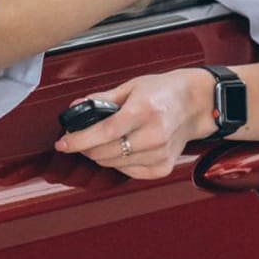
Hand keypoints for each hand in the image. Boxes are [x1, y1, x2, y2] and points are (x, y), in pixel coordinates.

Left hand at [53, 70, 215, 179]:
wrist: (195, 104)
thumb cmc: (164, 92)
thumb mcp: (132, 87)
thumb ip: (102, 99)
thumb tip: (77, 107)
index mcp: (143, 111)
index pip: (104, 132)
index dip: (78, 140)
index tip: (62, 143)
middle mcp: (153, 135)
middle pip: (106, 152)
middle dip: (86, 148)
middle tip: (81, 139)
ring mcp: (159, 154)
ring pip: (114, 165)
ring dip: (101, 156)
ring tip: (102, 141)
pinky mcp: (163, 167)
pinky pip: (129, 172)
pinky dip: (119, 163)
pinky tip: (123, 149)